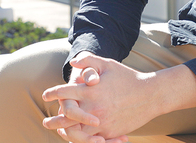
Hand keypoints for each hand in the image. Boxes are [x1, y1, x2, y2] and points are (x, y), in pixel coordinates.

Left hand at [42, 55, 158, 141]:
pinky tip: (77, 136)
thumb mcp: (107, 64)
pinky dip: (82, 139)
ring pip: (76, 132)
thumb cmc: (127, 77)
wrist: (150, 95)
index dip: (53, 93)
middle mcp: (93, 108)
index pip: (64, 93)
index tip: (46, 94)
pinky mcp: (109, 132)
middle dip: (54, 119)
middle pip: (66, 117)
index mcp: (90, 91)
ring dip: (65, 132)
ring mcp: (101, 122)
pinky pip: (91, 140)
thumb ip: (88, 61)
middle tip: (46, 121)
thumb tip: (72, 63)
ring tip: (60, 130)